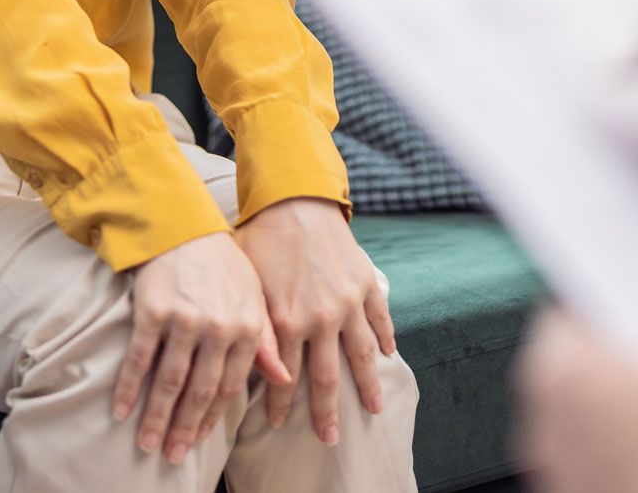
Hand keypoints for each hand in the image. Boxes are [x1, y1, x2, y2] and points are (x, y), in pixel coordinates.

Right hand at [116, 230, 290, 462]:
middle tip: (171, 455)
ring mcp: (185, 320)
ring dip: (157, 417)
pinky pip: (139, 359)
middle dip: (185, 428)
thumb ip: (267, 342)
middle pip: (200, 391)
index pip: (229, 387)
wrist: (184, 226)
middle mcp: (218, 327)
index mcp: (247, 327)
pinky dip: (129, 388)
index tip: (199, 440)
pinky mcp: (153, 311)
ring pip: (170, 382)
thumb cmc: (223, 266)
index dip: (212, 418)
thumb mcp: (255, 300)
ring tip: (147, 442)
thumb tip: (283, 381)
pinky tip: (121, 411)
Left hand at [234, 196, 397, 443]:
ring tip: (375, 409)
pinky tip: (389, 355)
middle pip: (328, 379)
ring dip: (368, 385)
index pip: (285, 378)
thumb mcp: (248, 289)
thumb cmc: (260, 239)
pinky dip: (386, 337)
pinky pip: (381, 318)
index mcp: (287, 322)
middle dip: (327, 413)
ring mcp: (349, 302)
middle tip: (328, 439)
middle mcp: (322, 319)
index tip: (278, 424)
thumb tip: (265, 373)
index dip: (281, 405)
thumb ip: (258, 333)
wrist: (293, 199)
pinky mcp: (366, 283)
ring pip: (362, 355)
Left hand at [516, 283, 637, 492]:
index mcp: (562, 369)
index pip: (568, 308)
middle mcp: (545, 421)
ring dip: (634, 414)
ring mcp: (558, 473)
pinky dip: (637, 459)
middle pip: (583, 366)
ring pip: (594, 422)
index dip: (612, 298)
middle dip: (630, 360)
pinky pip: (605, 468)